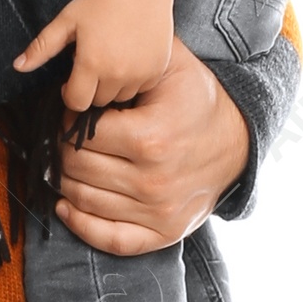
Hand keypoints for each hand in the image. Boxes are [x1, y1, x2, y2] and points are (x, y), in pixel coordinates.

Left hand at [14, 0, 179, 114]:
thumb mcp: (66, 21)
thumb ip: (42, 48)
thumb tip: (18, 66)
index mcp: (92, 64)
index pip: (76, 103)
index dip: (70, 93)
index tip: (72, 79)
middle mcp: (118, 74)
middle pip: (98, 102)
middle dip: (91, 88)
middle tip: (93, 62)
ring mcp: (141, 74)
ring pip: (120, 97)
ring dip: (112, 86)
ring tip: (111, 59)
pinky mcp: (157, 70)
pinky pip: (140, 88)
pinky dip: (133, 80)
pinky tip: (129, 58)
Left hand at [53, 35, 251, 253]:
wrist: (237, 141)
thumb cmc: (196, 101)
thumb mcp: (169, 65)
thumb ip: (126, 61)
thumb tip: (80, 68)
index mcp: (151, 138)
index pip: (82, 136)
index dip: (70, 122)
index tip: (75, 116)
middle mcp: (153, 181)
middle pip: (78, 170)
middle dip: (65, 151)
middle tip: (69, 139)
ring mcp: (159, 212)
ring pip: (84, 201)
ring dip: (67, 182)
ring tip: (71, 164)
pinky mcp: (164, 233)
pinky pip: (110, 240)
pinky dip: (81, 225)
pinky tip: (67, 207)